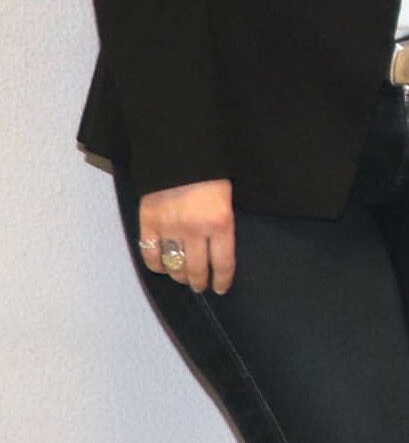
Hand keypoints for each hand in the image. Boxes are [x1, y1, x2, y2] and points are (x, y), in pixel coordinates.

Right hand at [135, 179, 235, 294]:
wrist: (180, 155)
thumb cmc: (211, 177)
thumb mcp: (227, 202)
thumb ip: (223, 227)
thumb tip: (218, 253)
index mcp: (220, 224)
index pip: (222, 263)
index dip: (221, 280)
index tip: (220, 288)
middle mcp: (195, 230)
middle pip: (196, 269)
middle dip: (199, 282)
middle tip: (200, 286)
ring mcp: (169, 228)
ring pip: (174, 265)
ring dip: (179, 276)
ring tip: (182, 278)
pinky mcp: (148, 223)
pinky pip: (150, 254)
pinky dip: (156, 265)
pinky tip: (162, 267)